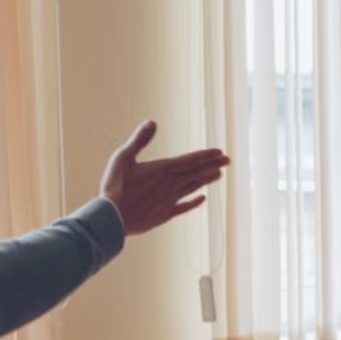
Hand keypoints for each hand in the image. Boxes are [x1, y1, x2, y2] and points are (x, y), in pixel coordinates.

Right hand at [100, 120, 230, 234]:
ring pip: (193, 188)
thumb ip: (139, 140)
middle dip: (213, 165)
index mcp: (163, 169)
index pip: (191, 160)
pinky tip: (203, 199)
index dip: (207, 156)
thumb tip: (152, 122)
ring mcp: (169, 201)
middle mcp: (171, 184)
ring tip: (219, 174)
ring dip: (206, 180)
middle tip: (228, 161)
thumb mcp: (123, 157)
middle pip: (196, 172)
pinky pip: (184, 207)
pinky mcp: (165, 214)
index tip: (221, 152)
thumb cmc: (115, 186)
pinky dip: (194, 202)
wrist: (112, 218)